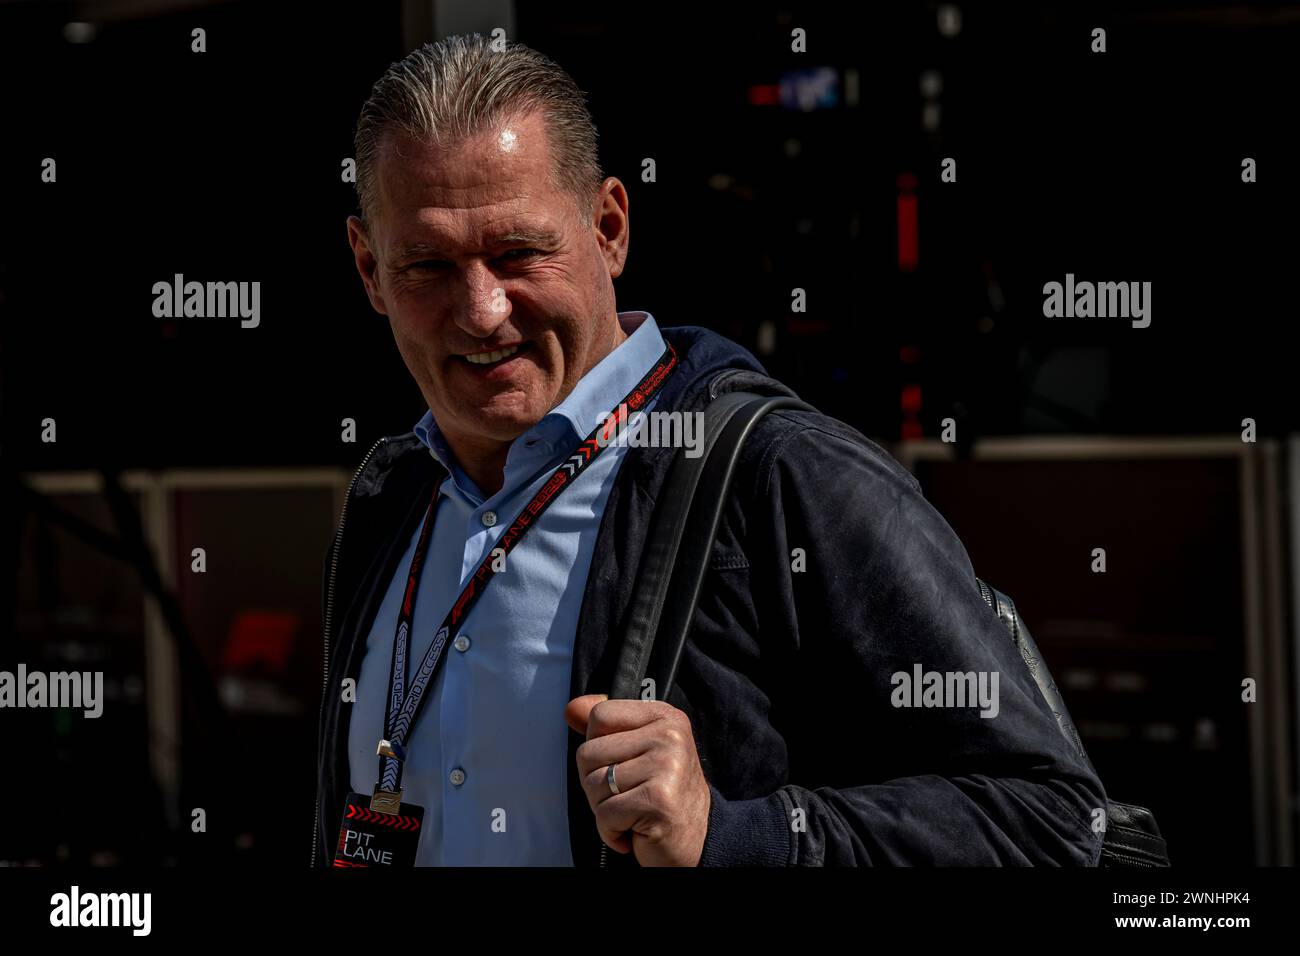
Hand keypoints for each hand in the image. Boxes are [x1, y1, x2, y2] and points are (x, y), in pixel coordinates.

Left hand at [565, 694, 711, 866]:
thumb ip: (606, 729)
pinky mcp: (658, 799)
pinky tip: (634, 830)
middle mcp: (670, 736)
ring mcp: (667, 766)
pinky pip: (605, 814)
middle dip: (596, 784)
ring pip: (593, 785)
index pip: (600, 715)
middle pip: (589, 753)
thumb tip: (571, 709)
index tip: (620, 764)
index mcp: (665, 717)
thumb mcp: (637, 752)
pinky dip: (611, 831)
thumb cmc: (663, 796)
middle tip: (627, 795)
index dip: (597, 746)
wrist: (698, 840)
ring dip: (605, 810)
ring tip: (632, 811)